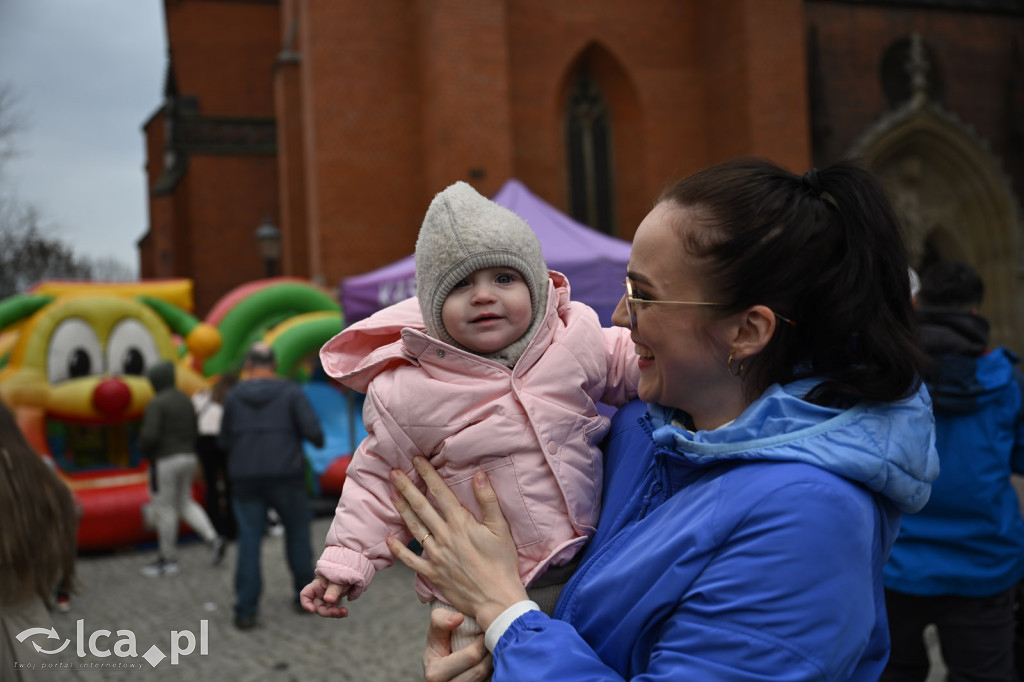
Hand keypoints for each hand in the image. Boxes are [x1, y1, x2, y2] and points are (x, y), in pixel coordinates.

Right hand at [299, 575, 350, 617]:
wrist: (353, 569)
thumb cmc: (342, 570)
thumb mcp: (337, 579)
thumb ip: (333, 589)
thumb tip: (328, 600)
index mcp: (317, 585)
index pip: (305, 595)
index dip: (306, 604)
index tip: (313, 610)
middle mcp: (320, 592)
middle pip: (317, 606)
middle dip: (326, 612)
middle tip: (336, 612)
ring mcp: (328, 597)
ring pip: (326, 610)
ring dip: (334, 613)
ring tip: (344, 612)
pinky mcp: (335, 600)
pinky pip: (334, 609)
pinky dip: (339, 612)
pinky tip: (345, 612)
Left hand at [386, 456, 527, 629]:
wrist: (496, 600)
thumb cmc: (503, 564)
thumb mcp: (501, 529)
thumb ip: (488, 500)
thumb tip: (479, 474)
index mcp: (461, 523)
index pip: (441, 493)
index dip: (428, 475)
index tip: (417, 460)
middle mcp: (445, 536)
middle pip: (421, 507)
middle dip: (407, 487)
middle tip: (394, 472)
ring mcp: (436, 556)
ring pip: (414, 528)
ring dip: (402, 510)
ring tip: (392, 495)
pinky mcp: (433, 574)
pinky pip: (411, 560)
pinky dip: (399, 550)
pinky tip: (389, 540)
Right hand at [423, 608, 492, 681]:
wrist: (441, 667)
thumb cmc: (439, 646)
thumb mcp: (435, 632)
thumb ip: (440, 620)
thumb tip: (458, 618)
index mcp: (435, 673)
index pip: (470, 657)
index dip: (482, 642)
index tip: (485, 631)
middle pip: (479, 671)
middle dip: (489, 652)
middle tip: (495, 639)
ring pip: (486, 680)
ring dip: (493, 664)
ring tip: (495, 649)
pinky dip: (493, 674)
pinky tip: (492, 662)